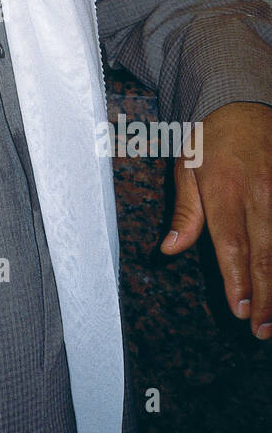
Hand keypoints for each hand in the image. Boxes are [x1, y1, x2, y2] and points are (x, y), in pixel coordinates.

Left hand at [160, 101, 271, 338]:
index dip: (237, 280)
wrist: (243, 103)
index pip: (233, 244)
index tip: (239, 310)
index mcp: (225, 191)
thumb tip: (170, 249)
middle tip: (261, 329)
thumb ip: (184, 212)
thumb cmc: (210, 140)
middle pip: (265, 254)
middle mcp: (259, 194)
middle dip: (265, 296)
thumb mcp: (186, 168)